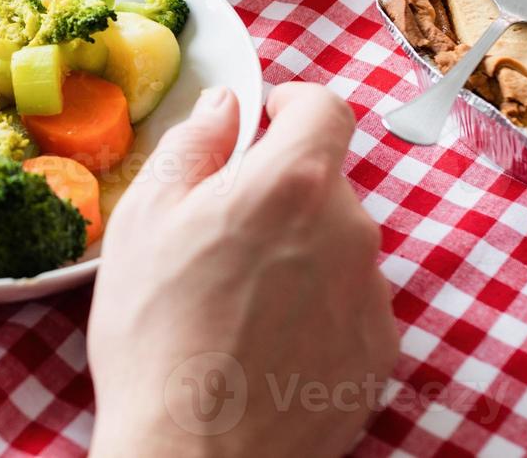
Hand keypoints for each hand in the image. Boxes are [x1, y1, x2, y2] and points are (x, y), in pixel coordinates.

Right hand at [87, 83, 397, 457]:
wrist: (195, 455)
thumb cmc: (156, 333)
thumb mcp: (147, 219)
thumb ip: (194, 145)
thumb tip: (226, 106)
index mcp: (292, 184)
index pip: (324, 109)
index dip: (293, 105)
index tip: (265, 120)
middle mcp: (350, 232)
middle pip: (325, 184)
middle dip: (280, 192)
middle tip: (221, 233)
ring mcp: (372, 297)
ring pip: (337, 246)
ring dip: (300, 252)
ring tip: (238, 301)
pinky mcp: (379, 355)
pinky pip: (349, 305)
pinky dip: (316, 308)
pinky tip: (265, 341)